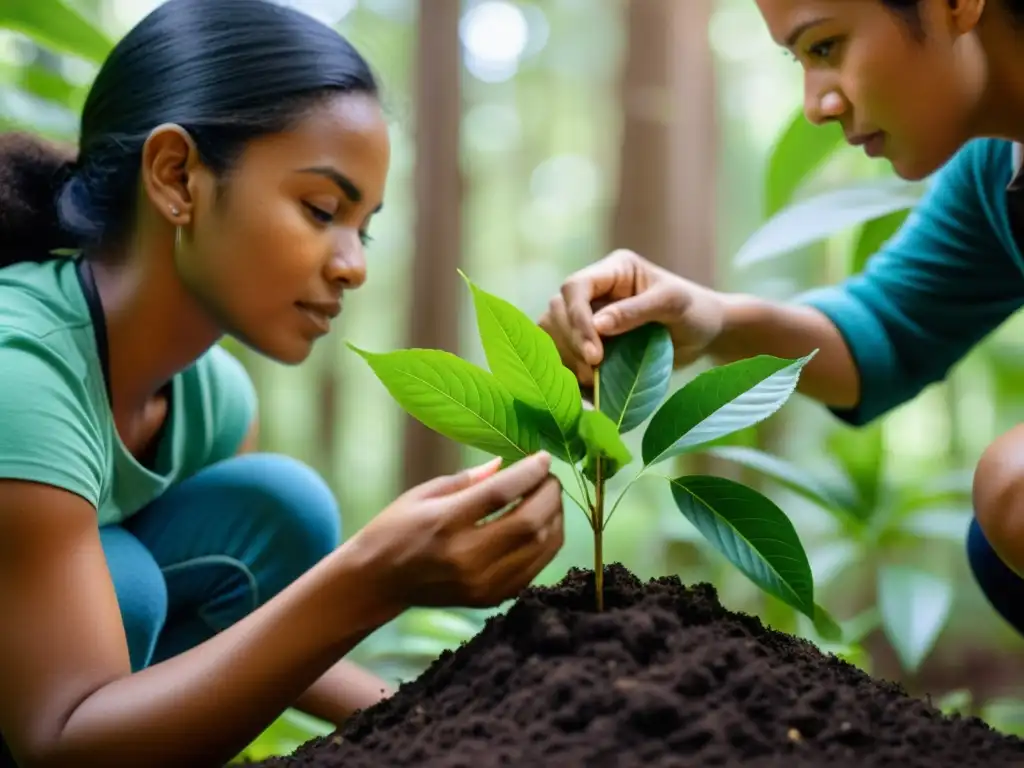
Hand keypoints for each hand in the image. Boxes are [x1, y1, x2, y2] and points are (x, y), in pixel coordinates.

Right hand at [353, 452, 563, 609]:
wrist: (378, 582)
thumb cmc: (396, 529)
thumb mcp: (423, 494)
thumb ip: (468, 479)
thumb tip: (506, 463)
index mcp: (445, 523)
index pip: (500, 494)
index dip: (529, 472)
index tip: (543, 457)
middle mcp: (466, 556)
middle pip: (530, 523)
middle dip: (549, 495)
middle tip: (548, 478)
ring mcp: (481, 583)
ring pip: (541, 548)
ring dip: (555, 518)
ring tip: (549, 499)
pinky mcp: (491, 598)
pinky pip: (535, 569)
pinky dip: (546, 543)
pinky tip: (541, 526)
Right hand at [539, 249, 725, 385]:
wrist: (704, 334)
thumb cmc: (694, 311)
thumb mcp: (673, 304)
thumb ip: (636, 311)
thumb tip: (597, 326)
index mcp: (612, 271)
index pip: (575, 287)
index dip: (577, 319)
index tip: (596, 354)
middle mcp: (594, 291)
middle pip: (558, 313)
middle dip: (573, 344)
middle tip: (596, 372)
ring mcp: (587, 316)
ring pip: (553, 335)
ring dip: (568, 360)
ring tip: (594, 380)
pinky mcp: (587, 342)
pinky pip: (563, 356)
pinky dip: (571, 374)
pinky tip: (590, 390)